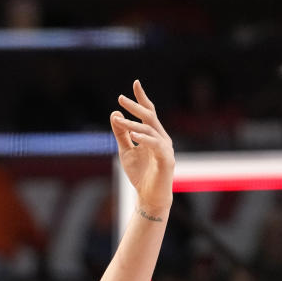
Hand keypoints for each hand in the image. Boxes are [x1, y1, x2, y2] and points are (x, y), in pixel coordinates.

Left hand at [110, 80, 173, 217]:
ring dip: (133, 125)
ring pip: (149, 130)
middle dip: (135, 106)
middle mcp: (162, 137)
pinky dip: (144, 139)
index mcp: (154, 134)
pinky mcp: (167, 159)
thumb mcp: (125, 151)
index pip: (149, 112)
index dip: (142, 98)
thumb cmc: (140, 174)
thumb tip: (114, 114)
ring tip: (119, 120)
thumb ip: (121, 134)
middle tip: (120, 99)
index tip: (135, 83)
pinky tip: (133, 135)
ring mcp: (166, 148)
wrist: (150, 197)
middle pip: (149, 117)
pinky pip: (155, 145)